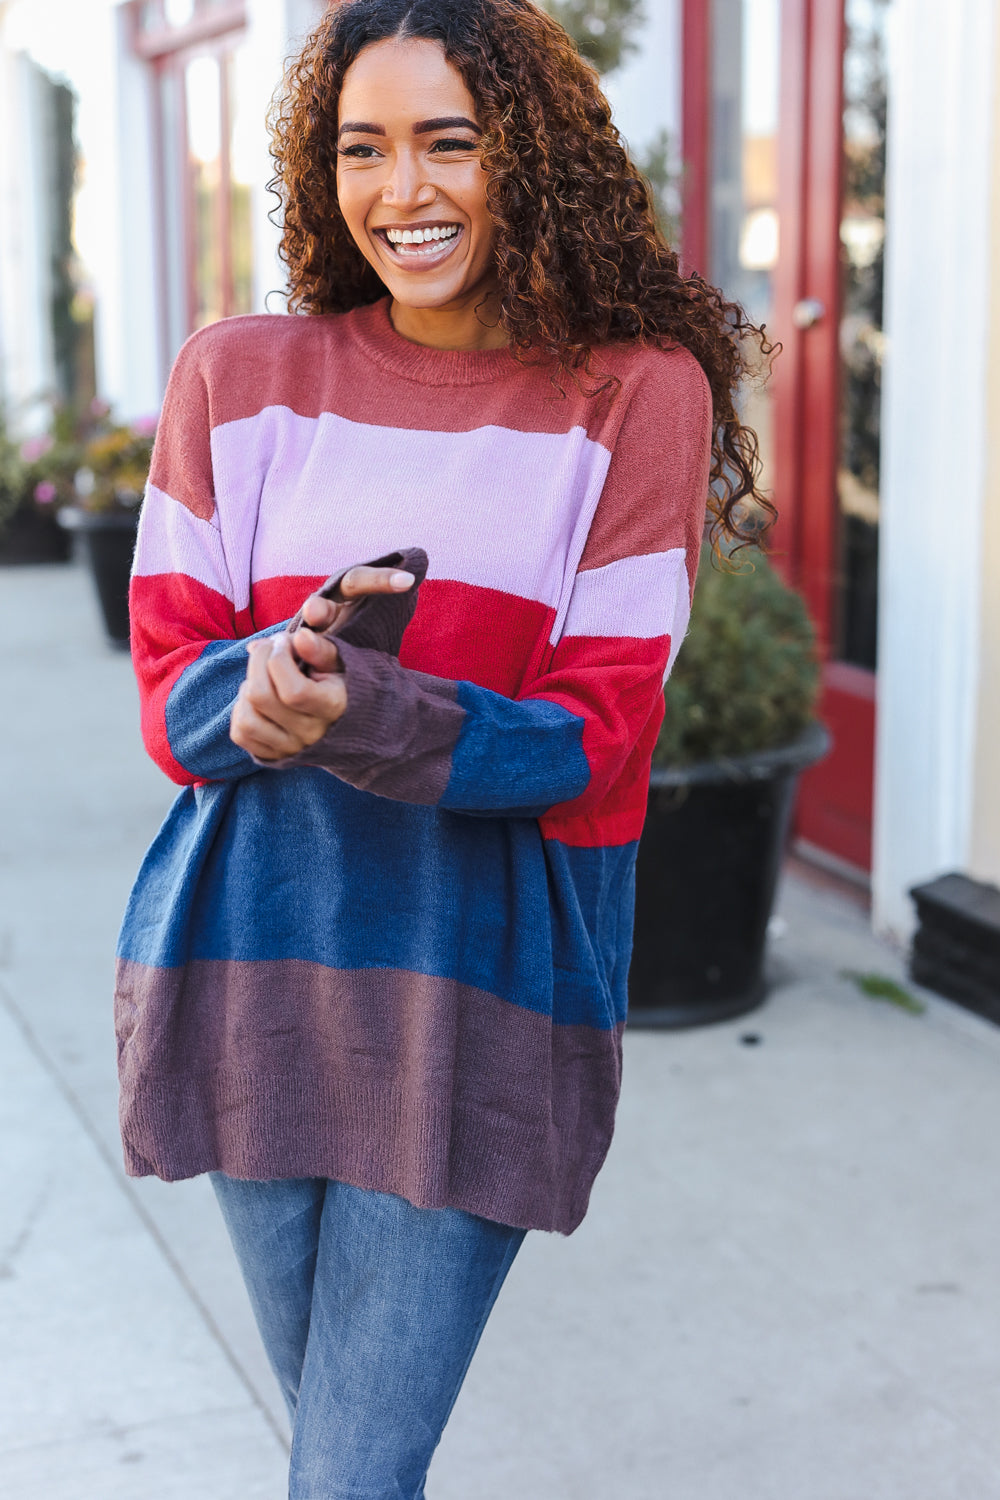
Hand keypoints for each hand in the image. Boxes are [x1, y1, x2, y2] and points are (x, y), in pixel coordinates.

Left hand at [229, 563, 414, 760]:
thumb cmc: (338, 681)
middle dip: (257, 661)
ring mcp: (290, 748)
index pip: (292, 690)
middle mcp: (311, 734)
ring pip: (246, 718)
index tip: (284, 642)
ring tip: (264, 677)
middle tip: (268, 650)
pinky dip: (241, 710)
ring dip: (247, 688)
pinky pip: (240, 734)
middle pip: (260, 697)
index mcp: (333, 709)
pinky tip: (257, 699)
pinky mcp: (273, 755)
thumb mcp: (337, 661)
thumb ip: (320, 648)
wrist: (345, 718)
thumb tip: (300, 637)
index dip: (277, 657)